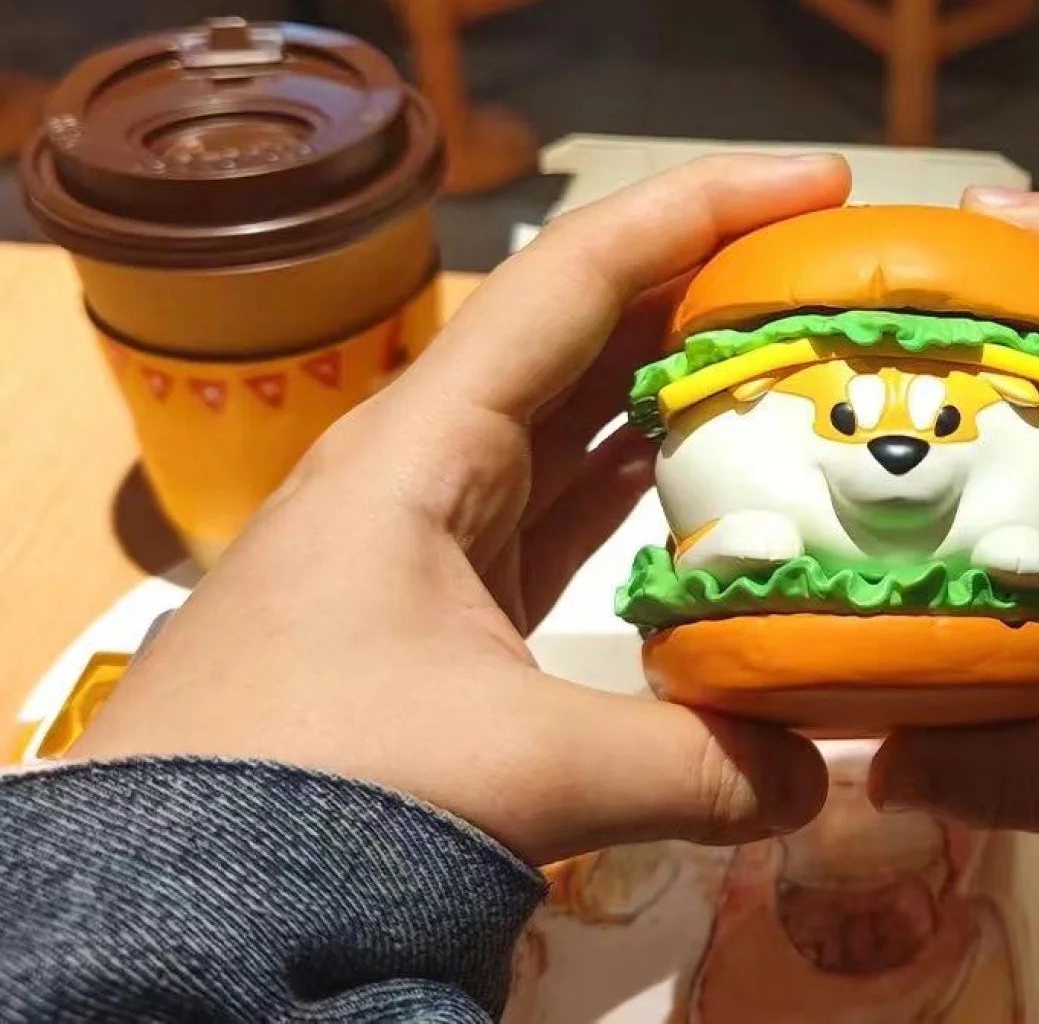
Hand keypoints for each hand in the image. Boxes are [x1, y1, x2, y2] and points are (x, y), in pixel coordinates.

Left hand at [68, 155, 852, 864]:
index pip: (577, 274)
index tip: (820, 181)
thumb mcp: (519, 766)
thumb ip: (691, 763)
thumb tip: (819, 775)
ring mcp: (436, 528)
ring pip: (580, 414)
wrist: (169, 892)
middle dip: (708, 284)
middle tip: (832, 276)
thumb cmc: (315, 784)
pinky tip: (716, 483)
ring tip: (797, 361)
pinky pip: (569, 503)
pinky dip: (647, 479)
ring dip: (683, 379)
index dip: (703, 210)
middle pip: (587, 326)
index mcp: (426, 439)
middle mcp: (429, 456)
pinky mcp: (447, 599)